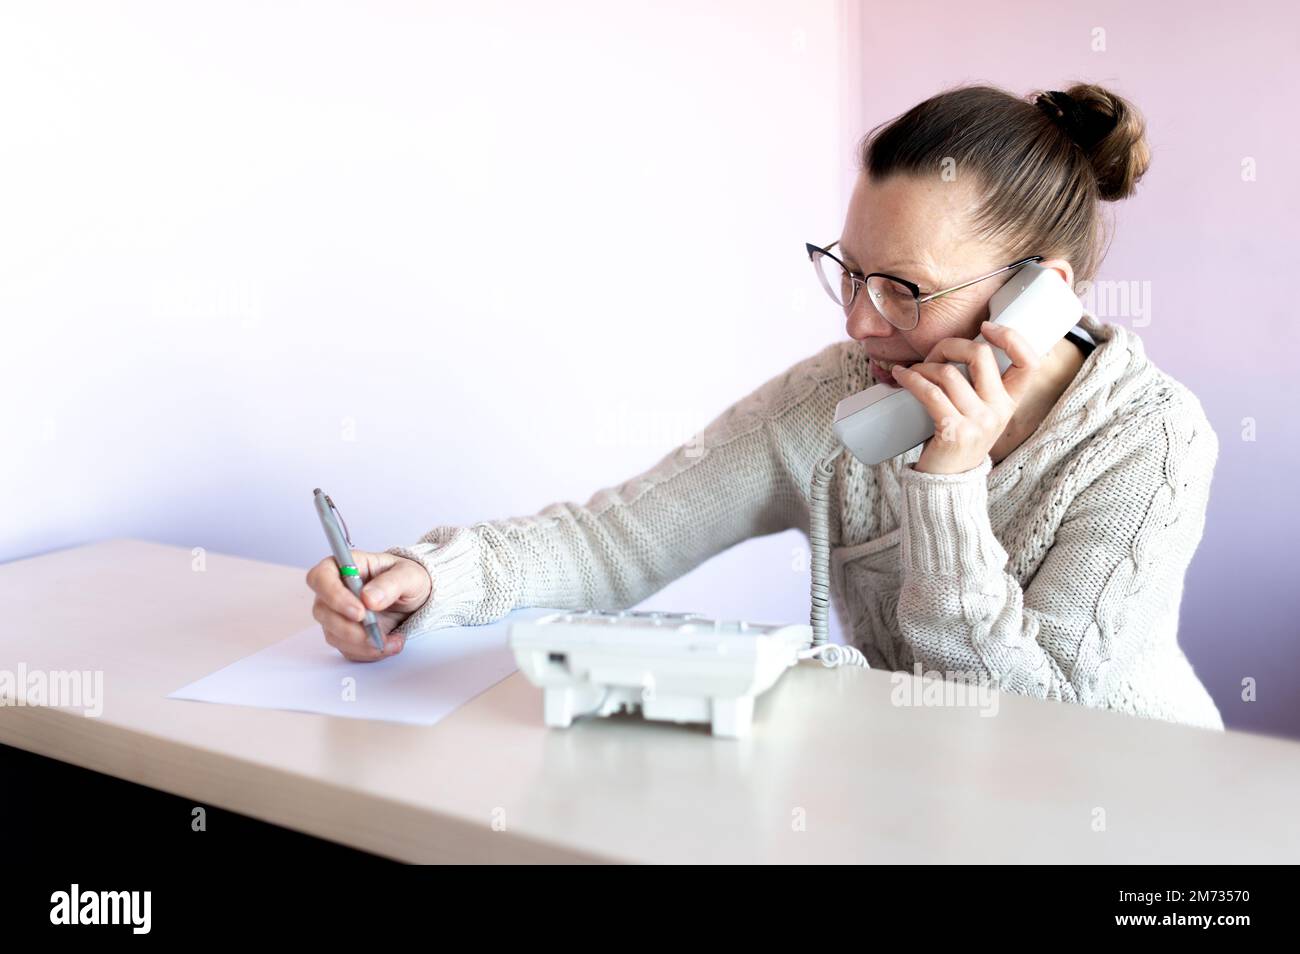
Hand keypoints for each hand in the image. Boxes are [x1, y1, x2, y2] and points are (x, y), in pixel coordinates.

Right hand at [305, 550, 432, 661]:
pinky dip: (368, 652)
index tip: (360, 612)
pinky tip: (389, 645)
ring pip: (333, 634)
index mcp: (346, 566)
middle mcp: (335, 590)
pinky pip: (348, 649)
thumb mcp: (409, 575)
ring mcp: (337, 614)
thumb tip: (369, 598)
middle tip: (377, 633)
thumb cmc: (408, 578)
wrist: (415, 598)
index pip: (320, 577)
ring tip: (392, 641)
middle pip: (322, 611)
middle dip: (349, 628)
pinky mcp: (345, 634)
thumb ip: (390, 583)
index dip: (334, 596)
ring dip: (362, 644)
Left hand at [890, 320, 1042, 474]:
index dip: (1012, 338)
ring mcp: (978, 422)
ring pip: (948, 373)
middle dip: (950, 345)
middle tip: (932, 355)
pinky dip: (910, 379)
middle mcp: (999, 411)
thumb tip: (955, 347)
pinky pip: (930, 392)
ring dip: (923, 366)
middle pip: (980, 355)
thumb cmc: (957, 440)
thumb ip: (978, 386)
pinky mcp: (953, 430)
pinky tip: (900, 376)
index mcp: (1010, 403)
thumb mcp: (980, 414)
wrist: (947, 482)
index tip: (987, 327)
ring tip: (912, 372)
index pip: (1030, 363)